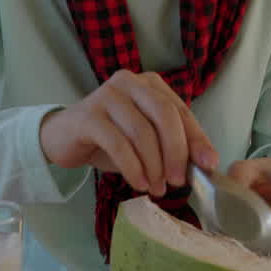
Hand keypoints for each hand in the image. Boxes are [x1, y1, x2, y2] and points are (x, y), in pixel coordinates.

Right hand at [39, 70, 219, 195]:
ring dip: (153, 166)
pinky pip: (118, 144)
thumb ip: (173, 145)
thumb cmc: (110, 139)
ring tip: (156, 188)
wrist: (62, 139)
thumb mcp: (146, 141)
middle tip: (178, 181)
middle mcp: (130, 82)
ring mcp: (107, 95)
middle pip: (164, 115)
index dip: (197, 139)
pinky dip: (133, 168)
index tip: (208, 165)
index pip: (180, 111)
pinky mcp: (88, 115)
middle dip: (176, 152)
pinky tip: (139, 184)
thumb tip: (206, 164)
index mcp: (150, 84)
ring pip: (141, 132)